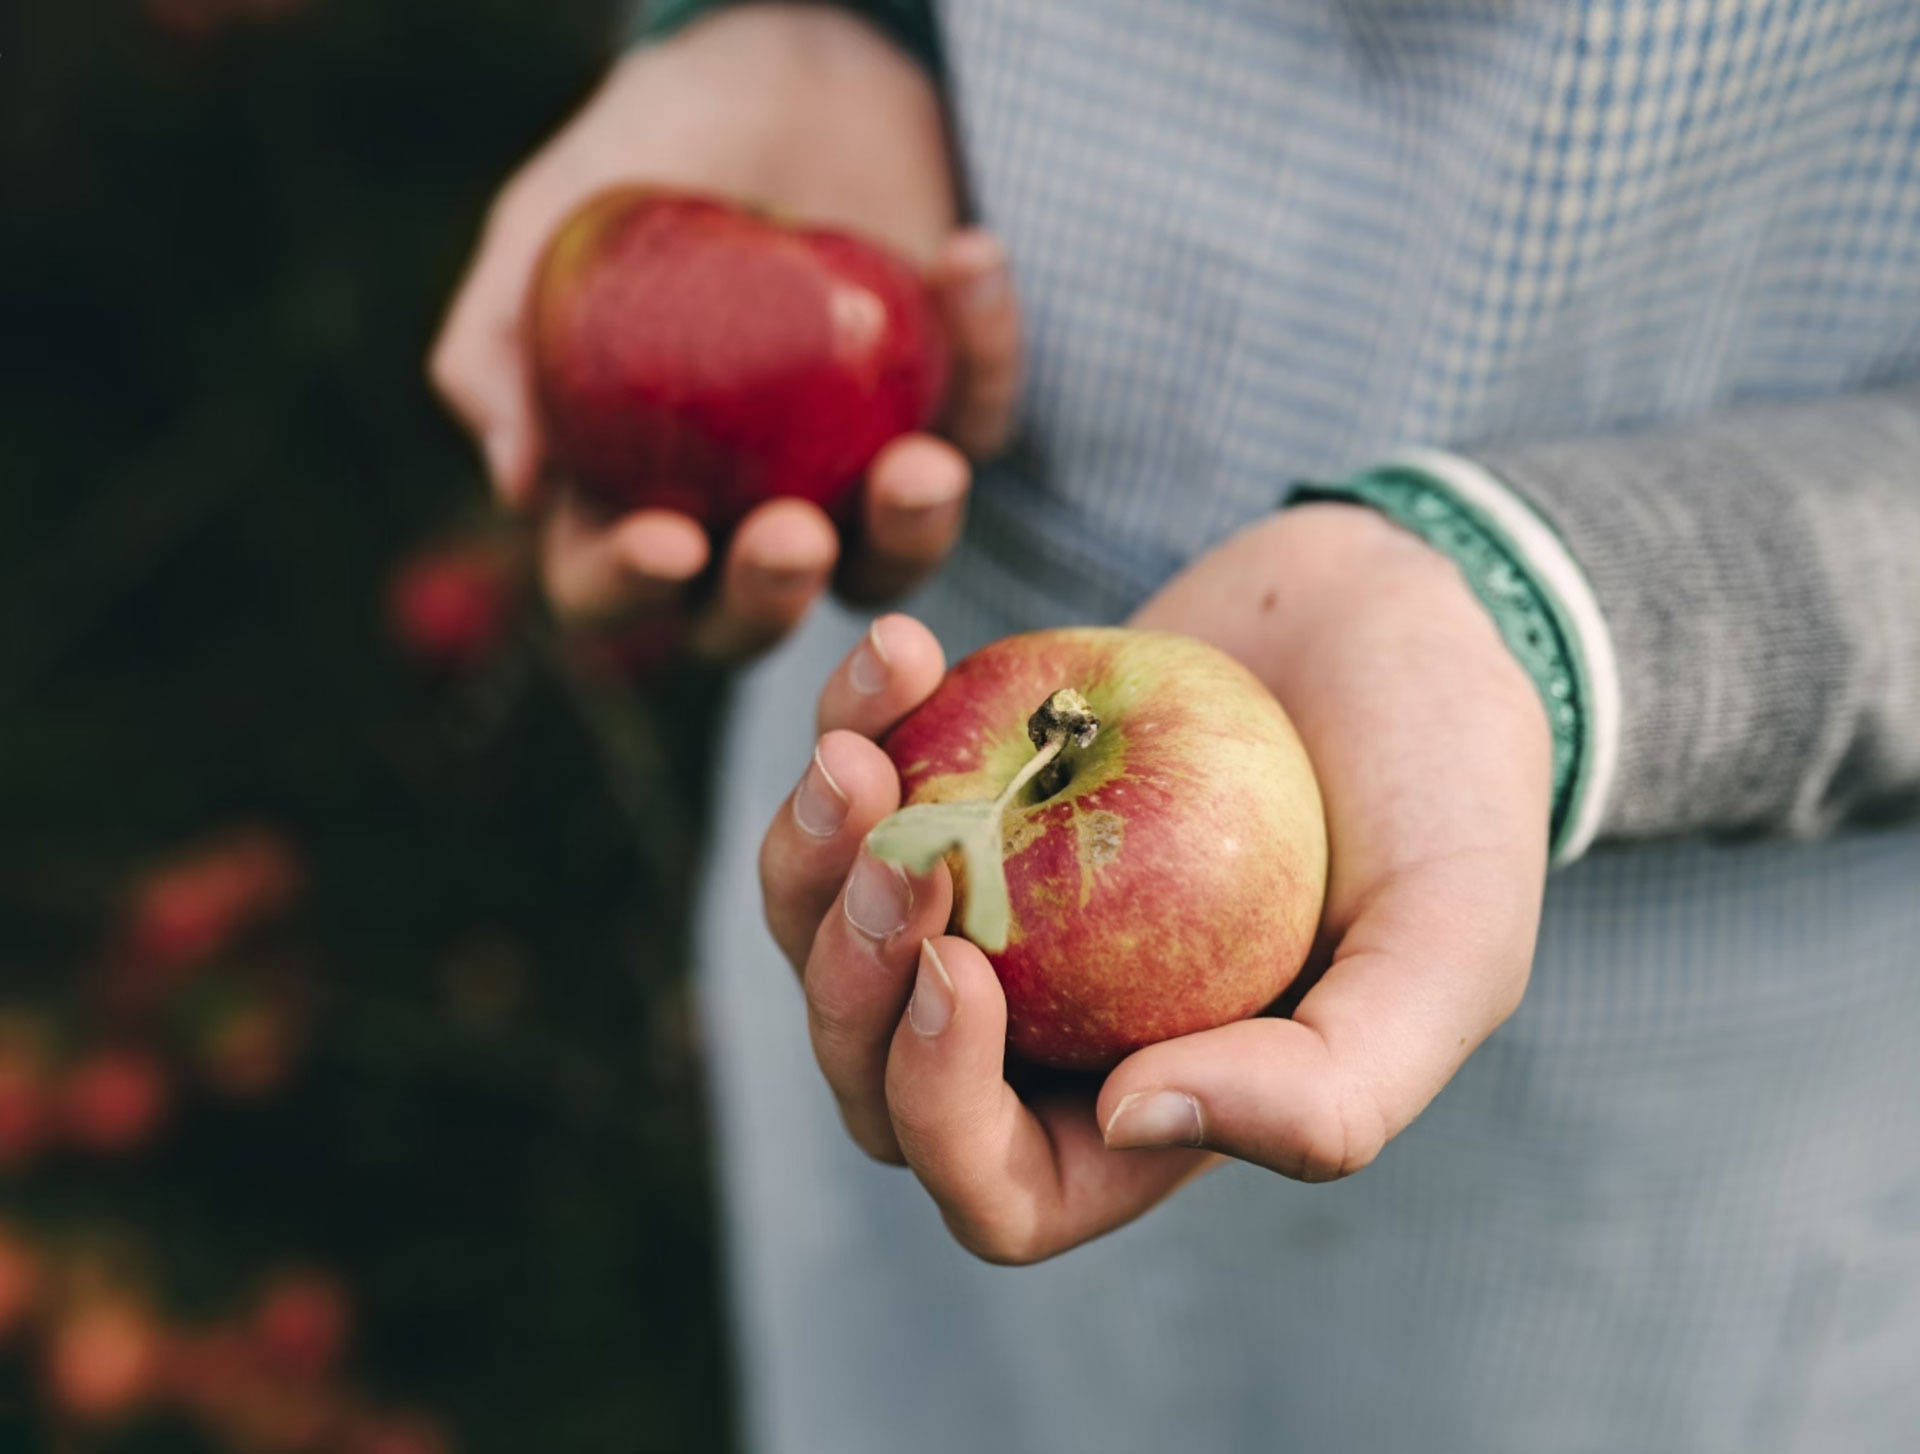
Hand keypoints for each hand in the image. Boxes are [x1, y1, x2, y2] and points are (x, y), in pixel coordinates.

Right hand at [428, 4, 1021, 659]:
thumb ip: (494, 344)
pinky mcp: (951, 418)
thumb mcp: (546, 225)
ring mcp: (851, 482)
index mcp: (622, 498)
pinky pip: (983, 416)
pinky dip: (986, 349)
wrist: (773, 72)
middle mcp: (738, 517)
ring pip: (888, 566)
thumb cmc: (644, 158)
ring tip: (923, 466)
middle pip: (749, 618)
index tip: (668, 541)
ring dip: (911, 535)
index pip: (607, 590)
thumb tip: (519, 484)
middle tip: (794, 535)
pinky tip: (964, 259)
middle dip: (772, 596)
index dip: (628, 589)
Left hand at [758, 505, 1553, 1261]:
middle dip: (843, 980)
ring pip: (827, 941)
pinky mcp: (959, 793)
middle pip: (871, 1076)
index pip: (994, 1190)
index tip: (955, 969)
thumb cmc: (1447, 792)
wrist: (1407, 617)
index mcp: (1146, 1111)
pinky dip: (852, 725)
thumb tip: (1127, 1122)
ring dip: (810, 859)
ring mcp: (992, 909)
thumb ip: (1333, 1089)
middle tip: (885, 844)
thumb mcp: (1448, 949)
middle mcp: (1050, 1030)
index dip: (940, 1112)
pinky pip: (855, 797)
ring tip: (855, 749)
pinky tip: (904, 652)